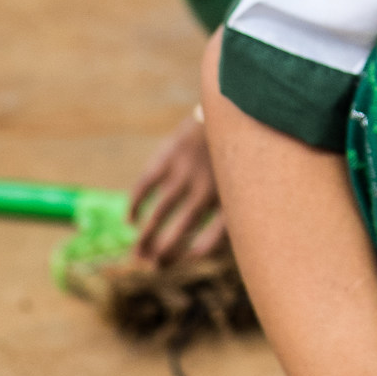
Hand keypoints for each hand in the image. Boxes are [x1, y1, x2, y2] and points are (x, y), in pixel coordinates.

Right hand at [128, 112, 226, 262]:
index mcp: (232, 194)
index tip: (186, 259)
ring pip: (160, 212)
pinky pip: (145, 185)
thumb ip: (235, 208)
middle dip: (165, 252)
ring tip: (137, 254)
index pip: (214, 236)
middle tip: (150, 267)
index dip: (199, 252)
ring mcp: (186, 171)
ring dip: (146, 236)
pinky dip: (135, 204)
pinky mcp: (168, 155)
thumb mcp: (246, 178)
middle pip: (182, 229)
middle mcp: (208, 186)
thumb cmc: (238, 150)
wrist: (231, 107)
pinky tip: (130, 220)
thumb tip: (212, 243)